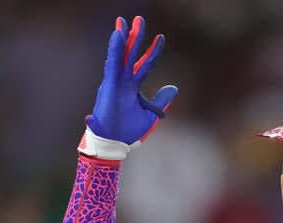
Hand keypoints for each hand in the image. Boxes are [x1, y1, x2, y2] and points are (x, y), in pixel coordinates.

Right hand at [85, 16, 176, 147]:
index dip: (153, 51)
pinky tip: (118, 35)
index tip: (160, 37)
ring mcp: (115, 82)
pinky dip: (115, 49)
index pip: (145, 64)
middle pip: (131, 54)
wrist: (114, 143)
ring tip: (123, 22)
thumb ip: (161, 100)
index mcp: (133, 87)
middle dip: (135, 37)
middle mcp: (124, 81)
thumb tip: (174, 88)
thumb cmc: (129, 131)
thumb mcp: (151, 114)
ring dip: (123, 38)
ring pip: (120, 55)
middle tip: (138, 19)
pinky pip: (112, 63)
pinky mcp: (109, 85)